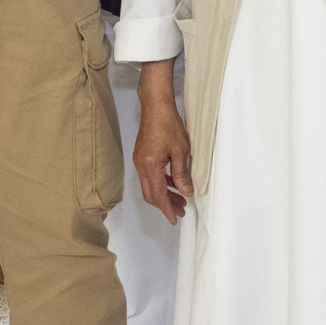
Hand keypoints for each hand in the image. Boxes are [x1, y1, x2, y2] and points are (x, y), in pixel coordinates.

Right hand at [132, 60, 191, 224]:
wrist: (155, 105)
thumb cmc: (168, 124)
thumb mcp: (181, 151)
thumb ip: (182, 174)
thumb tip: (186, 192)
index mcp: (150, 165)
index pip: (157, 195)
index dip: (166, 209)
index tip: (174, 219)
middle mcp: (141, 165)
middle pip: (150, 194)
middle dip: (165, 205)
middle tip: (181, 210)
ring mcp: (139, 160)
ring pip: (149, 185)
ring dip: (163, 194)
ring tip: (180, 198)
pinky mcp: (141, 155)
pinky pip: (148, 176)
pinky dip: (160, 183)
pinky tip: (172, 183)